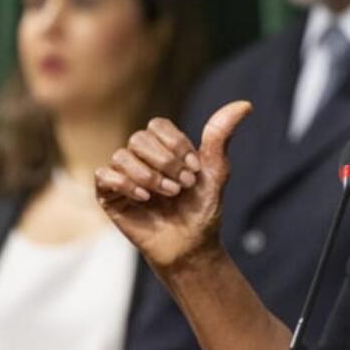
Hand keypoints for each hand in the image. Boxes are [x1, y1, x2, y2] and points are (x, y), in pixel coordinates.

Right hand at [96, 101, 251, 269]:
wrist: (191, 244)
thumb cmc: (202, 208)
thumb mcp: (215, 170)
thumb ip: (221, 135)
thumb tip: (245, 105)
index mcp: (163, 147)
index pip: (157, 125)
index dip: (176, 145)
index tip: (195, 168)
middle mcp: (140, 158)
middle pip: (139, 138)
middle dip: (166, 162)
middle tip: (183, 185)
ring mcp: (123, 176)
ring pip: (122, 155)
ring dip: (150, 176)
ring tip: (168, 194)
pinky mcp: (109, 196)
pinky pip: (103, 176)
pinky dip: (127, 184)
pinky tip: (145, 199)